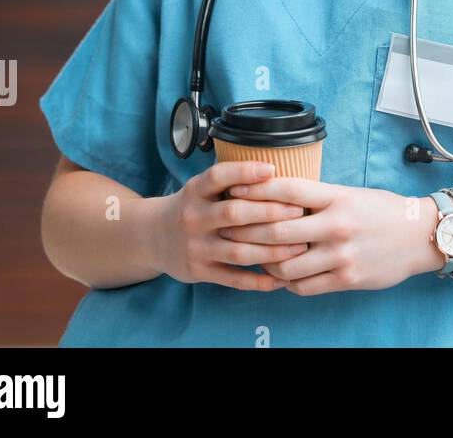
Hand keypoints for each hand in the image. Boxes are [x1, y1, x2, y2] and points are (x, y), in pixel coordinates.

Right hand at [148, 161, 311, 291]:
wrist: (152, 237)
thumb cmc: (193, 206)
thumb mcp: (201, 187)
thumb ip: (230, 181)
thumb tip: (278, 170)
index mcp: (195, 191)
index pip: (218, 176)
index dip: (245, 172)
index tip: (272, 170)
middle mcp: (193, 217)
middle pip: (234, 213)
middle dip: (270, 212)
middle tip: (299, 212)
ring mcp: (196, 247)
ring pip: (239, 251)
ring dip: (272, 250)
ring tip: (300, 246)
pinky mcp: (199, 271)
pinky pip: (233, 279)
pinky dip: (259, 281)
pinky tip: (281, 278)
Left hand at [219, 177, 441, 295]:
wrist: (420, 235)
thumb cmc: (383, 211)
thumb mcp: (352, 194)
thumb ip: (319, 198)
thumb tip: (279, 199)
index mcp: (338, 197)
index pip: (288, 190)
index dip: (256, 190)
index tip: (234, 190)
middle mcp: (337, 225)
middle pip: (278, 229)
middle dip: (246, 230)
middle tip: (227, 228)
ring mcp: (341, 254)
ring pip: (285, 263)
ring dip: (264, 261)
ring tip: (253, 256)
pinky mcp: (346, 279)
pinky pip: (303, 285)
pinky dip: (286, 281)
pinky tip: (281, 274)